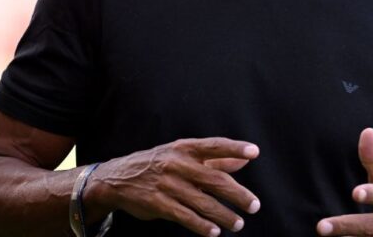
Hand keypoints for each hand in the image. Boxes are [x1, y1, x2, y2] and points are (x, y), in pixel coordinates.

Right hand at [91, 137, 260, 236]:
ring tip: (238, 223)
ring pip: (203, 202)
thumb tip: (242, 161)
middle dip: (238, 194)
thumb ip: (214, 160)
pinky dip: (202, 225)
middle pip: (214, 179)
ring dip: (224, 215)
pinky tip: (215, 231)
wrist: (118, 179)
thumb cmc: (159, 164)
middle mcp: (177, 164)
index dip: (235, 148)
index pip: (214, 145)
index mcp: (185, 148)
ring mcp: (167, 184)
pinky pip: (185, 216)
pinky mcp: (158, 204)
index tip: (254, 152)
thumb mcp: (183, 155)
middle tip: (254, 205)